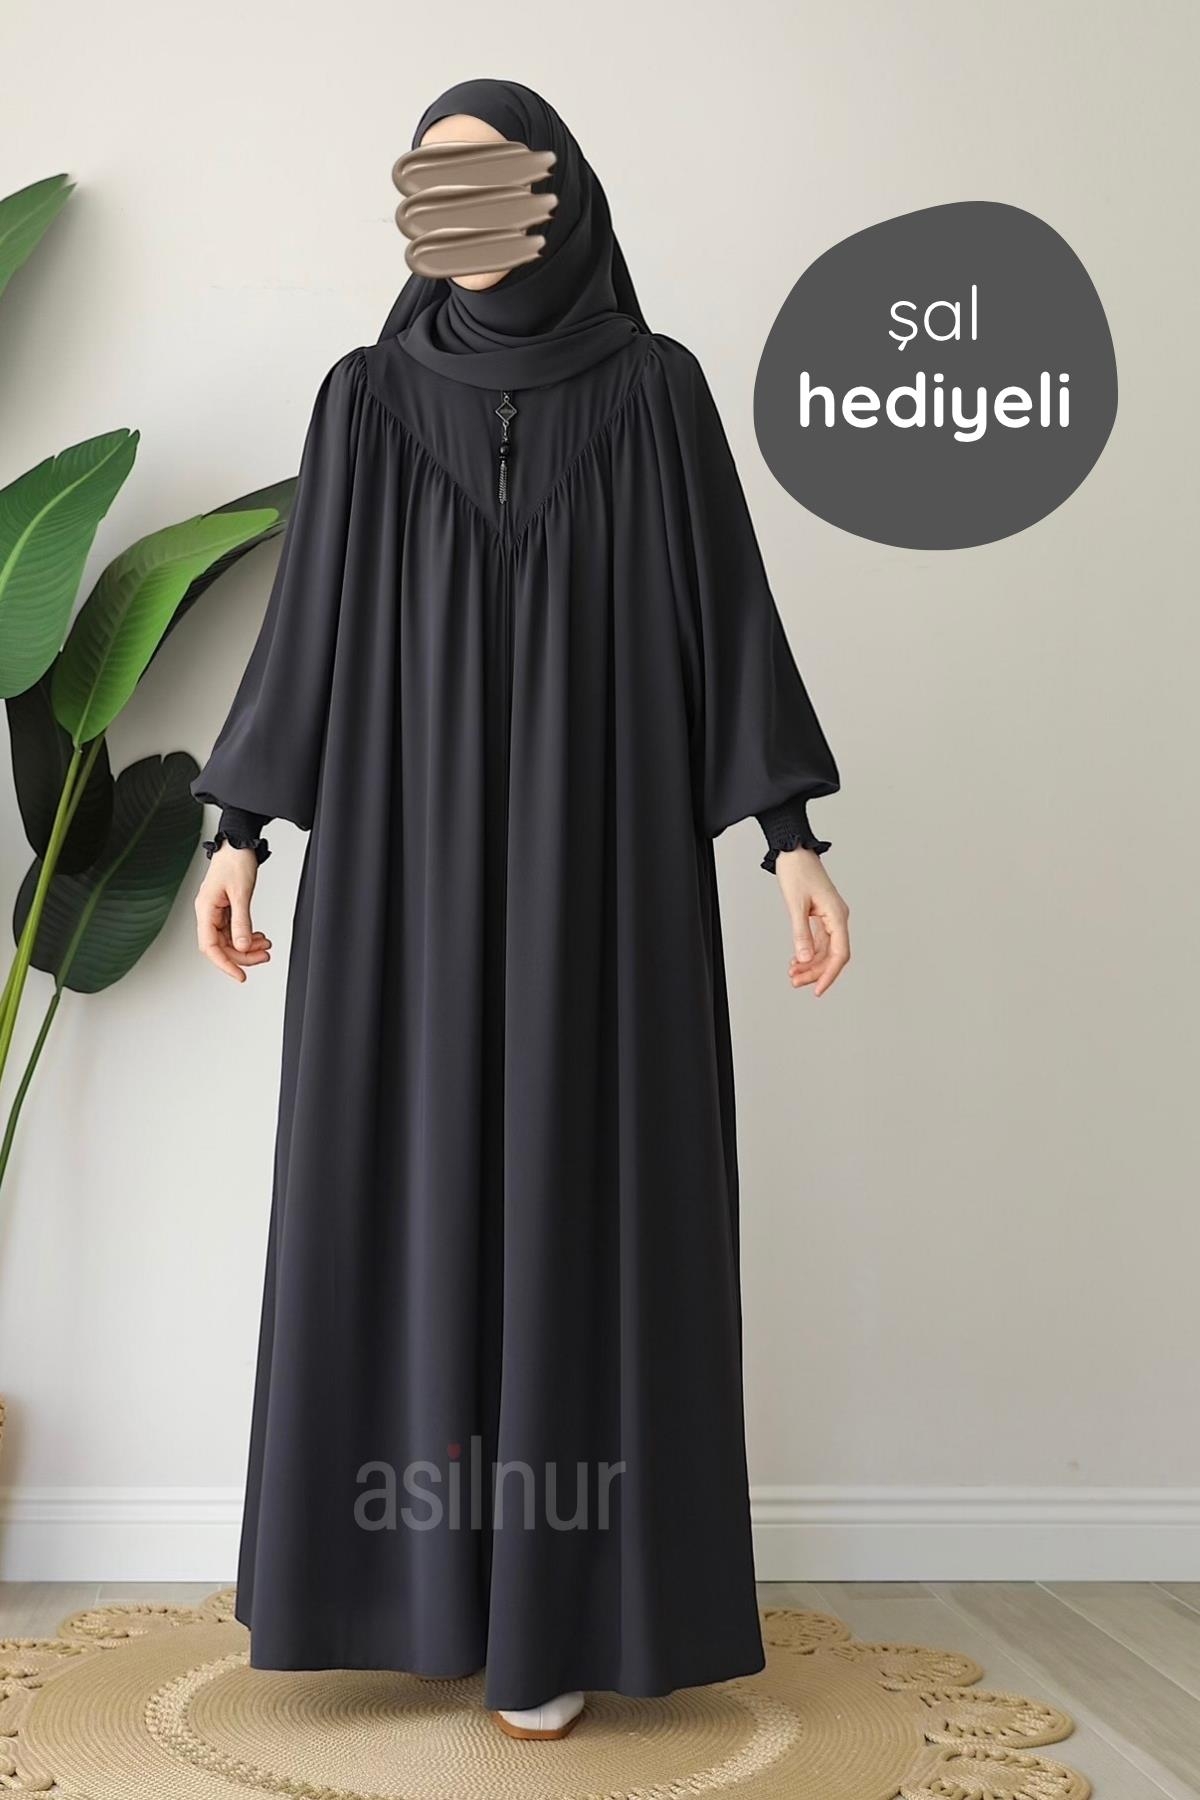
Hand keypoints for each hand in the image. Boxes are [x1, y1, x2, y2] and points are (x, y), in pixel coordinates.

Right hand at [194, 846, 271, 982]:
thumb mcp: (241, 893)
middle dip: (243, 955)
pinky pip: (234, 930)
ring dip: (247, 946)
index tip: (240, 975)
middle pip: (221, 946)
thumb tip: (242, 946)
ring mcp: (216, 911)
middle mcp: (208, 912)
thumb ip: (241, 922)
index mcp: (205, 909)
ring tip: (265, 946)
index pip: (210, 947)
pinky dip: (247, 935)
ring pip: (229, 939)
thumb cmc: (235, 861)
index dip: (225, 964)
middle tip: (263, 957)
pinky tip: (259, 936)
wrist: (238, 843)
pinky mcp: (226, 908)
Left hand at [774, 848, 849, 996]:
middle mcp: (838, 918)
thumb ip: (801, 933)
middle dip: (815, 971)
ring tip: (792, 974)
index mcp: (838, 915)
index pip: (840, 953)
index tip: (817, 989)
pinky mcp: (821, 914)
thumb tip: (805, 959)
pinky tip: (796, 961)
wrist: (794, 850)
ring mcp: (830, 916)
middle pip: (832, 955)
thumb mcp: (796, 905)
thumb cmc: (797, 871)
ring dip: (810, 964)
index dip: (830, 974)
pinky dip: (808, 952)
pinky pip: (819, 940)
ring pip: (825, 949)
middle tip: (795, 982)